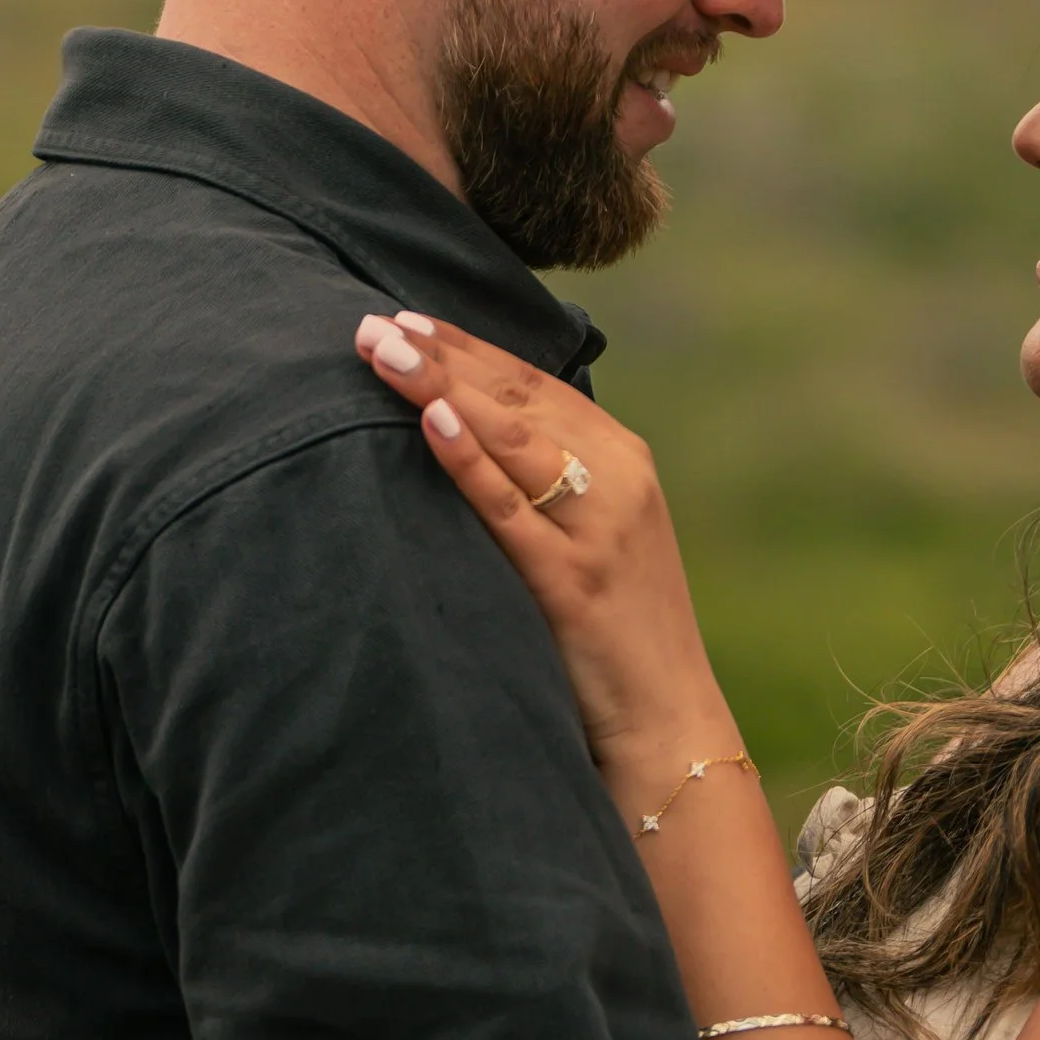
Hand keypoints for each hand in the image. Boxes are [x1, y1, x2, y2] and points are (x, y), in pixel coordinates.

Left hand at [355, 313, 731, 783]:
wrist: (670, 722)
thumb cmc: (616, 636)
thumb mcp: (597, 540)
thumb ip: (553, 486)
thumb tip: (470, 436)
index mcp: (624, 462)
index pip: (534, 383)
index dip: (467, 346)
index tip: (404, 317)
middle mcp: (619, 480)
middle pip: (517, 397)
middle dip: (441, 354)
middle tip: (370, 321)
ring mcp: (599, 530)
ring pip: (511, 437)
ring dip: (440, 386)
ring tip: (381, 350)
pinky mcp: (575, 582)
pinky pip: (510, 510)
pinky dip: (470, 461)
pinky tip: (431, 422)